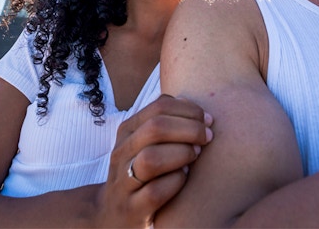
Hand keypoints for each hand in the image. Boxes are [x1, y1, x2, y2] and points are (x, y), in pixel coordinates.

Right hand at [96, 94, 212, 227]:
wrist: (110, 214)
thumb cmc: (139, 172)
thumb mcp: (145, 143)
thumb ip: (165, 122)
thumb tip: (192, 105)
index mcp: (128, 130)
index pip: (159, 106)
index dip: (189, 109)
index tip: (208, 120)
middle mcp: (122, 152)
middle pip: (156, 128)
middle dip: (190, 129)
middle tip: (208, 137)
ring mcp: (123, 181)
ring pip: (151, 158)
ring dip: (181, 154)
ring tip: (196, 155)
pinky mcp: (131, 209)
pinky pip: (154, 192)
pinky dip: (175, 181)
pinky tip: (184, 177)